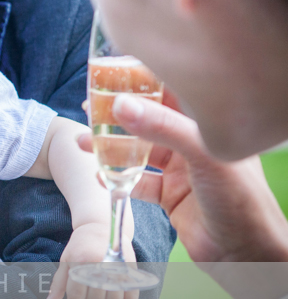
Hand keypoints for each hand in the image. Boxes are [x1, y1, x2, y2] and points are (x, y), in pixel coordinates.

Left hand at [48, 223, 137, 298]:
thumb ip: (58, 282)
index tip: (76, 297)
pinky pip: (130, 297)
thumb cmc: (81, 245)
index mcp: (81, 262)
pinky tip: (115, 295)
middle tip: (89, 293)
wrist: (103, 226)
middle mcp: (100, 266)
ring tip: (101, 293)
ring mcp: (118, 269)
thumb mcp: (66, 260)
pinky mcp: (132, 271)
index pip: (76, 295)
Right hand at [78, 93, 287, 263]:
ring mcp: (180, 169)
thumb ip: (162, 127)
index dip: (140, 81)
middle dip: (117, 114)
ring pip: (137, 150)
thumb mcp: (203, 155)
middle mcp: (191, 142)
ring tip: (83, 141)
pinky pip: (137, 181)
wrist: (248, 255)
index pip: (169, 90)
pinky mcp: (169, 194)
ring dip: (109, 146)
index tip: (108, 75)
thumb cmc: (241, 200)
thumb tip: (121, 105)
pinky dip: (116, 178)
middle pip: (147, 119)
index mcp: (205, 124)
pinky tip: (99, 176)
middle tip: (89, 107)